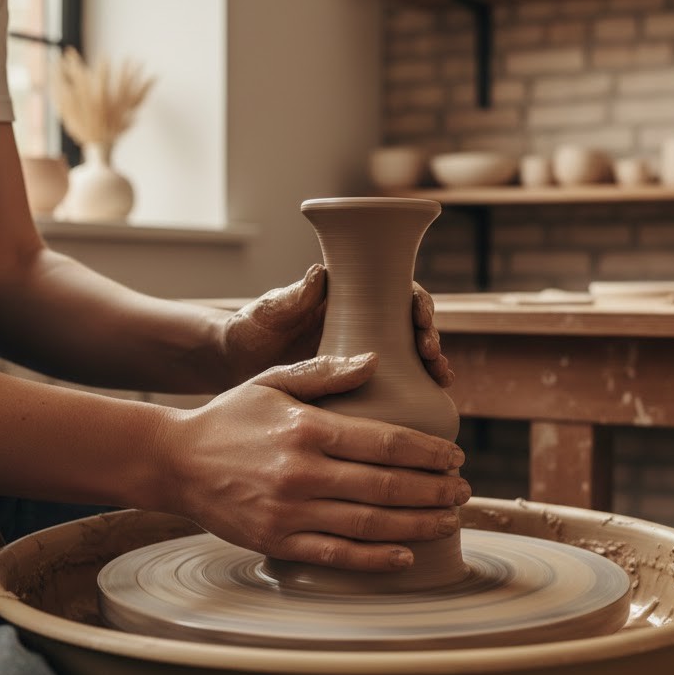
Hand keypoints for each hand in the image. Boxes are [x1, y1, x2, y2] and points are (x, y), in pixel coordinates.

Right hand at [160, 353, 469, 569]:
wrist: (173, 462)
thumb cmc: (230, 417)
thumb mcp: (274, 381)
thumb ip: (327, 374)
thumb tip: (377, 360)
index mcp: (309, 428)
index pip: (386, 441)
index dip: (428, 451)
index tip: (454, 455)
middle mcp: (303, 472)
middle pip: (387, 485)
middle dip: (434, 489)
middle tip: (464, 489)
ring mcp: (290, 511)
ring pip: (369, 523)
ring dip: (418, 523)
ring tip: (449, 519)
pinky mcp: (277, 541)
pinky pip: (335, 555)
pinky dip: (374, 558)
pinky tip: (406, 553)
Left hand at [221, 265, 453, 387]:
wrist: (233, 368)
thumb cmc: (249, 330)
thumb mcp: (268, 313)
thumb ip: (291, 298)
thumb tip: (319, 273)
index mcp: (346, 298)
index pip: (393, 291)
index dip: (414, 300)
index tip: (421, 315)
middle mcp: (361, 324)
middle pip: (409, 324)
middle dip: (429, 334)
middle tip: (431, 352)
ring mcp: (360, 355)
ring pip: (409, 355)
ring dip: (431, 363)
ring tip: (440, 377)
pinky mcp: (355, 385)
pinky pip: (393, 386)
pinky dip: (415, 390)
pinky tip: (429, 402)